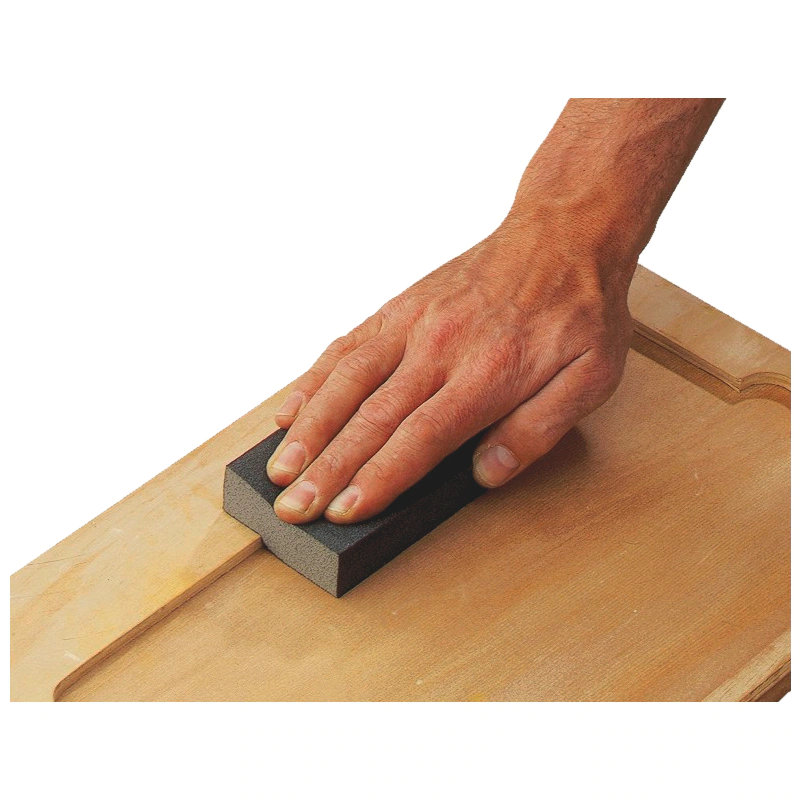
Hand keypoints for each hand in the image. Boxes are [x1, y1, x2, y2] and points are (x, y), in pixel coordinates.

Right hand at [266, 215, 634, 523]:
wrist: (563, 232)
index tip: (341, 512)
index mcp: (486, 374)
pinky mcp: (400, 306)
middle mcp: (438, 348)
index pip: (419, 437)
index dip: (376, 478)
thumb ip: (538, 429)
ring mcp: (412, 324)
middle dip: (326, 468)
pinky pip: (348, 344)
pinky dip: (315, 378)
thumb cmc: (577, 309)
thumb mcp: (590, 378)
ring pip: (347, 380)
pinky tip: (293, 407)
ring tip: (279, 467)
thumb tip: (487, 472)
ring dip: (308, 428)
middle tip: (292, 508)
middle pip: (370, 417)